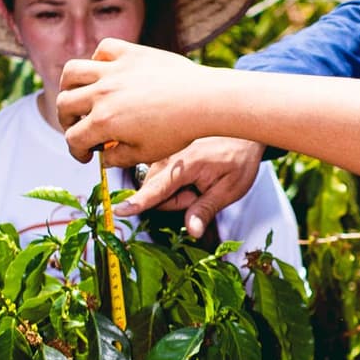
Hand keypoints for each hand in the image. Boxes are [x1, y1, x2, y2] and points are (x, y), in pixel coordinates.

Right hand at [53, 41, 222, 174]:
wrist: (204, 100)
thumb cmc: (178, 130)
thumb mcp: (146, 154)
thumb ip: (118, 158)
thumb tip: (103, 157)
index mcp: (104, 122)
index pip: (73, 138)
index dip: (77, 151)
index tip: (88, 155)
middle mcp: (102, 93)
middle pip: (64, 105)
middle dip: (67, 121)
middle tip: (80, 127)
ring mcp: (114, 70)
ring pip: (72, 71)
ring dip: (70, 86)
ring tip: (80, 95)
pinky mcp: (130, 53)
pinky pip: (104, 48)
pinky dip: (99, 58)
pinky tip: (107, 70)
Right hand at [122, 135, 268, 237]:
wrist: (240, 128)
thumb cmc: (239, 156)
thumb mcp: (230, 188)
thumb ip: (206, 210)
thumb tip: (193, 232)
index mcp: (185, 164)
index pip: (156, 189)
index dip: (138, 203)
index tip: (119, 210)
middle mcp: (167, 156)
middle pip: (154, 194)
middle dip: (175, 201)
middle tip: (200, 192)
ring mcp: (161, 152)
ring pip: (154, 186)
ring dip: (173, 190)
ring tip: (198, 179)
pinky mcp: (160, 151)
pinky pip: (156, 175)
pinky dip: (171, 180)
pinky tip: (190, 172)